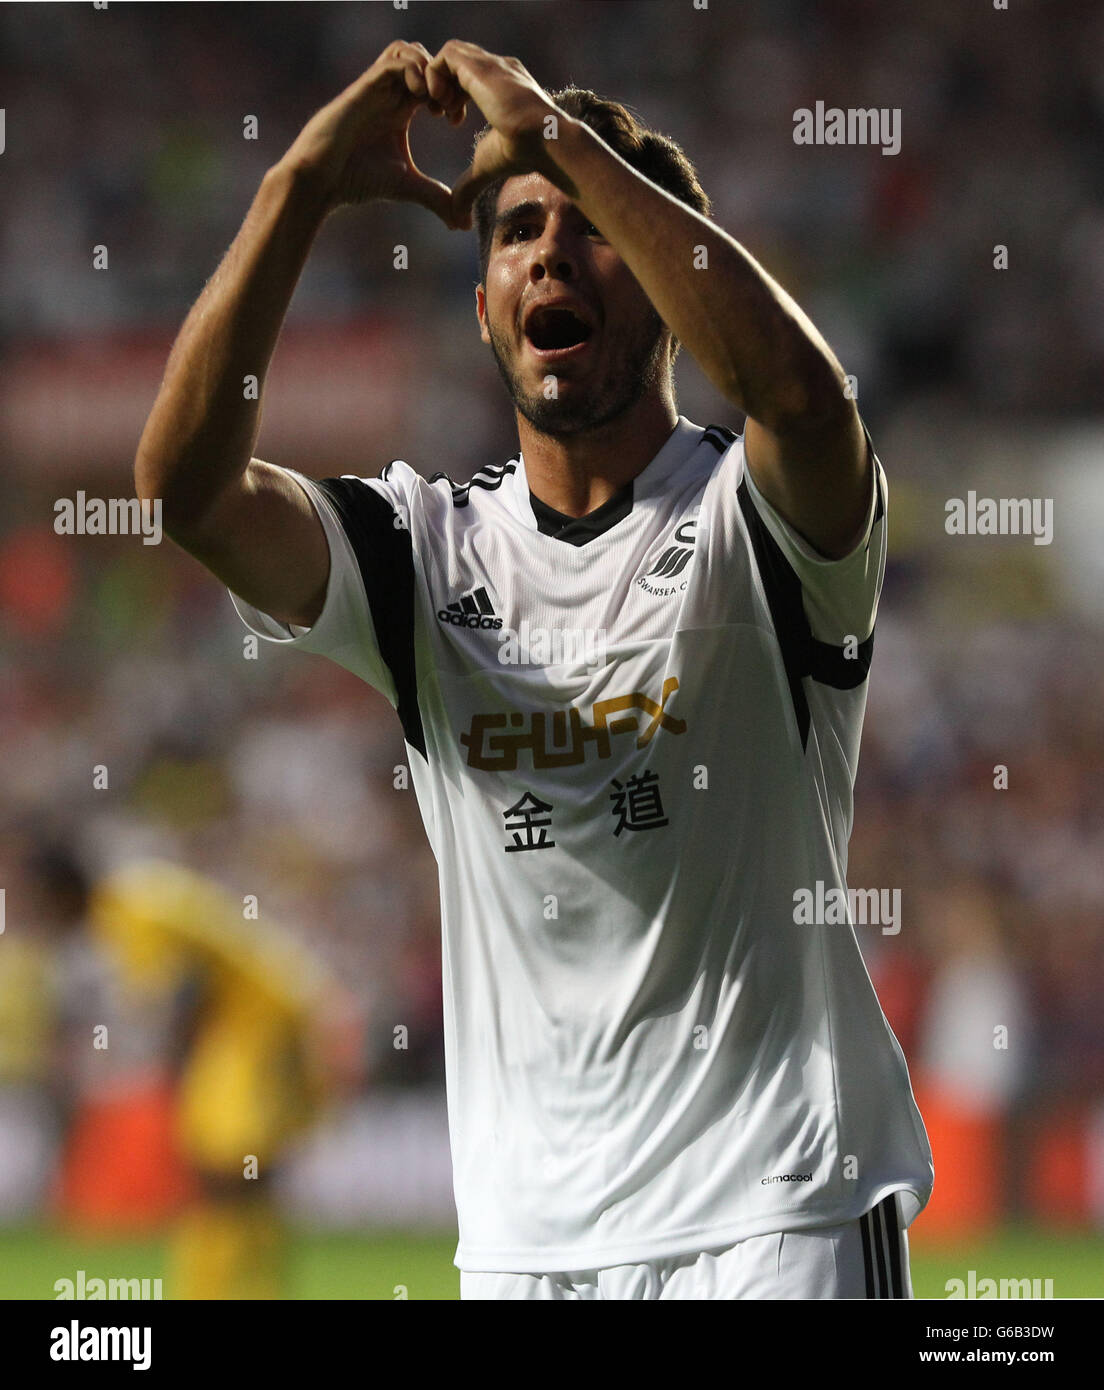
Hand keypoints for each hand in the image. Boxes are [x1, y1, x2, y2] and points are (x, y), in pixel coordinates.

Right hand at [279, 40, 464, 222]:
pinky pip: (394, 60)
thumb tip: (463, 224)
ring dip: (430, 69)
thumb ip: (436, 198)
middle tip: (450, 107)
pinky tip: (421, 98)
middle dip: (445, 79)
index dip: (452, 95)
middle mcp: (390, 94)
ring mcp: (377, 88)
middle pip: (426, 61)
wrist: (323, 180)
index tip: (456, 121)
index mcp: (402, 110)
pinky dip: (414, 70)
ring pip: (410, 52)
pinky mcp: (366, 87)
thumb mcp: (407, 187)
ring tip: (436, 100)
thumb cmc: (358, 180)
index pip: (435, 84)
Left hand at [423, 40, 566, 229]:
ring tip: (439, 109)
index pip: (467, 76)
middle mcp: (495, 69)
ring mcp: (489, 64)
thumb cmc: (524, 154)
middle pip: (456, 62)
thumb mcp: (487, 167)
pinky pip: (444, 56)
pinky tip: (440, 103)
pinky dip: (434, 76)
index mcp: (500, 86)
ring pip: (448, 55)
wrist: (543, 139)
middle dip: (441, 86)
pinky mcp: (480, 66)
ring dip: (436, 81)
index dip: (452, 96)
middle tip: (438, 114)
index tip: (450, 121)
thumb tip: (456, 219)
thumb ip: (468, 185)